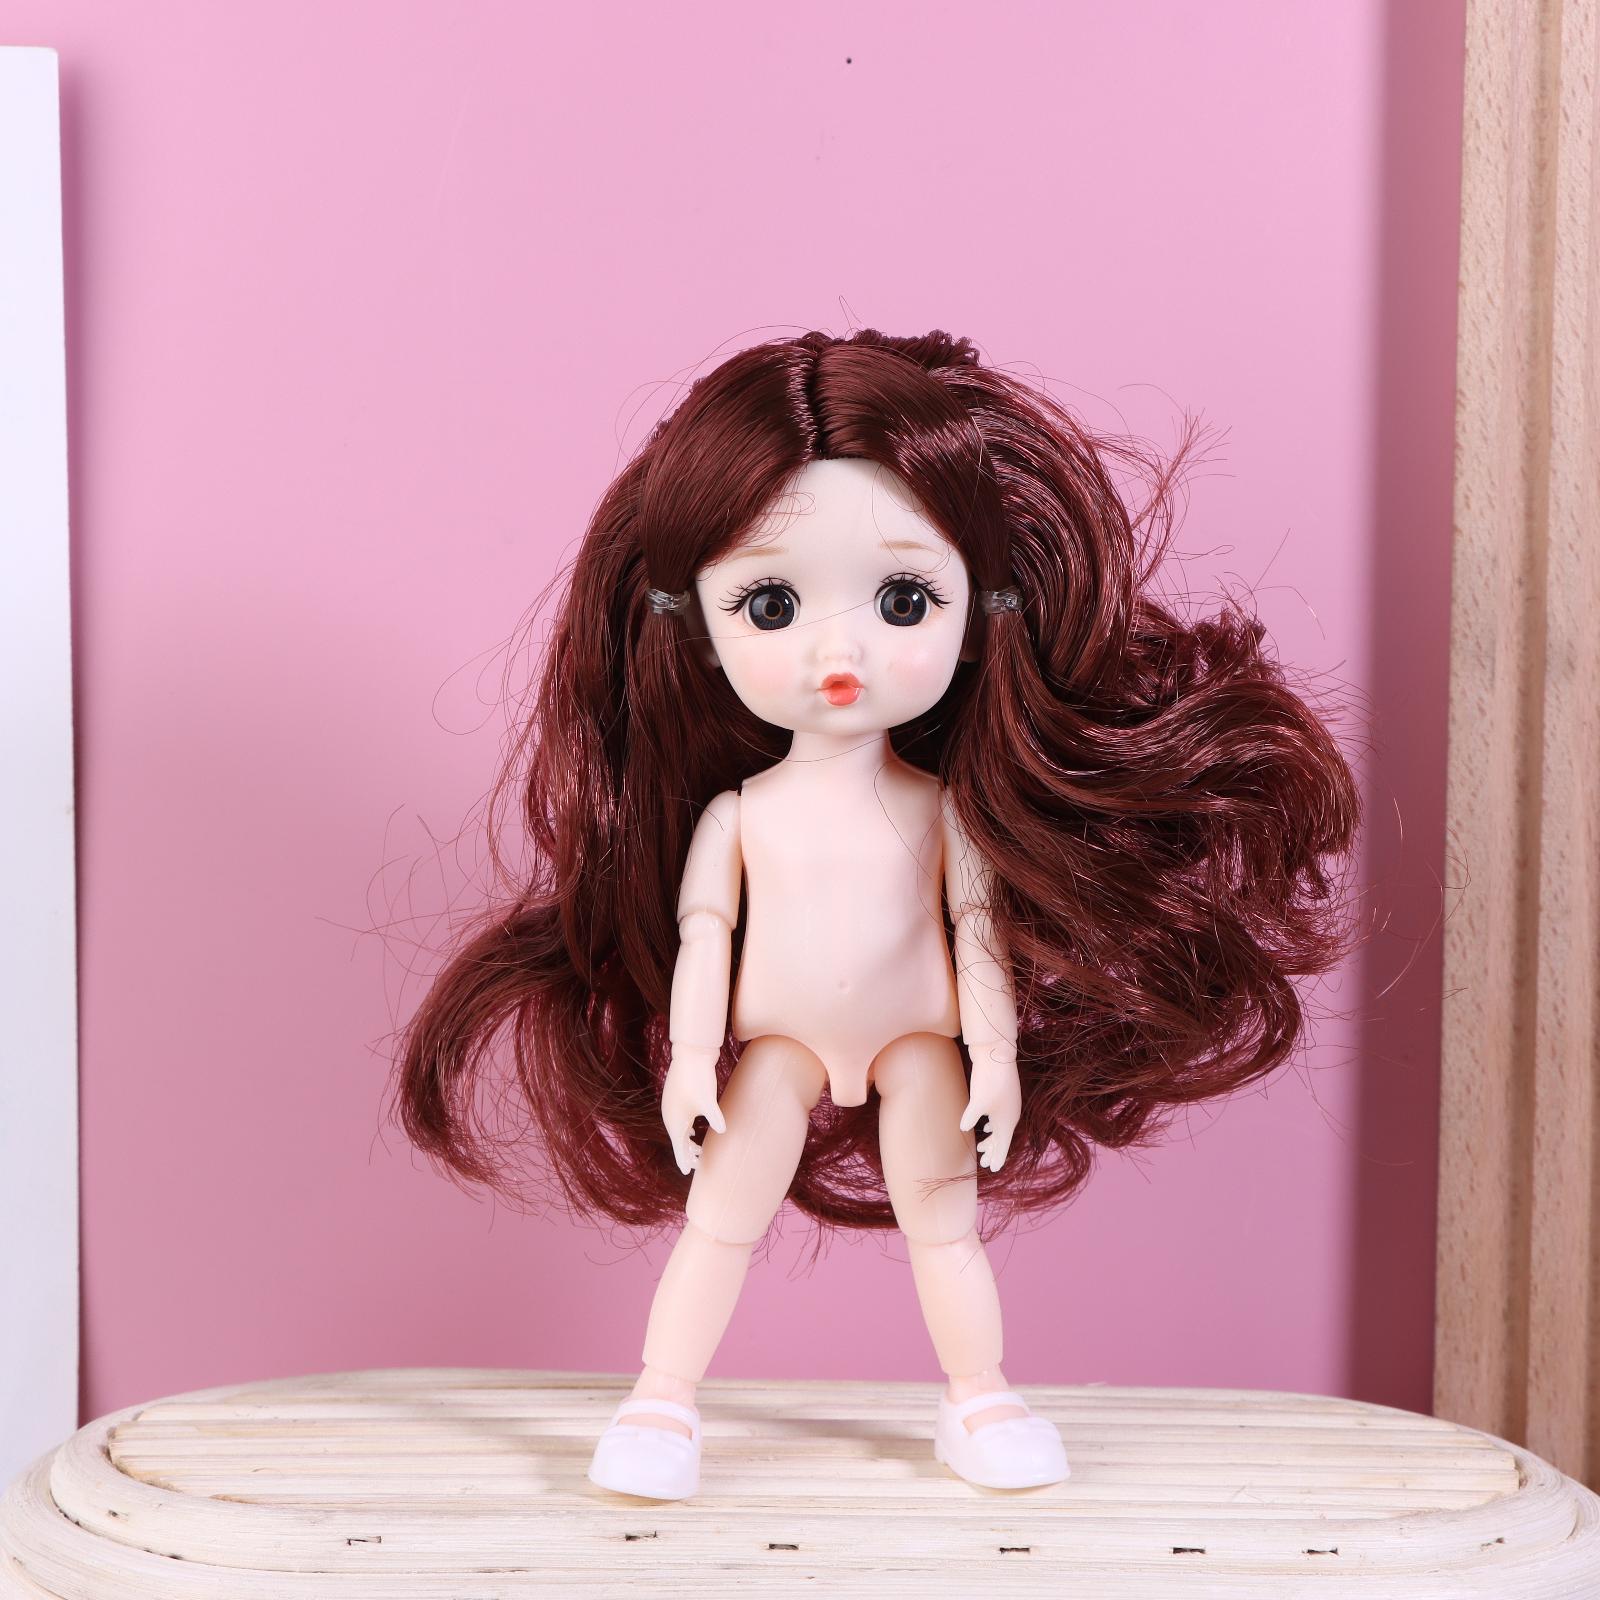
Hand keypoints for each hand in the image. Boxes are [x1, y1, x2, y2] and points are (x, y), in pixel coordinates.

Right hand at [661, 1045, 725, 1175]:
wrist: (691, 1053)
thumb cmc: (699, 1077)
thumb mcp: (708, 1100)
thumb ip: (715, 1117)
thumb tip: (723, 1130)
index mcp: (675, 1119)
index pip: (679, 1147)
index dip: (684, 1160)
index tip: (687, 1172)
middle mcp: (670, 1115)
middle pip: (677, 1140)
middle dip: (686, 1153)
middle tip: (698, 1164)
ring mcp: (672, 1105)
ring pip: (678, 1130)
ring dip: (686, 1142)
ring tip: (697, 1151)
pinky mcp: (676, 1097)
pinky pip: (678, 1120)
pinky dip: (685, 1130)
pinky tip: (692, 1131)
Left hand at [959, 1043, 1021, 1172]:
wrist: (996, 1052)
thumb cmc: (988, 1079)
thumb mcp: (977, 1101)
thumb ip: (970, 1116)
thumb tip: (963, 1127)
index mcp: (1007, 1120)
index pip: (1003, 1145)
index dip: (998, 1157)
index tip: (993, 1169)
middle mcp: (1011, 1114)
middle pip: (1002, 1138)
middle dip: (994, 1151)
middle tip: (984, 1162)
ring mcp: (1008, 1103)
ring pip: (1001, 1127)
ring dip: (992, 1138)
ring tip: (982, 1146)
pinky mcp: (1003, 1094)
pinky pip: (1000, 1116)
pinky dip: (993, 1124)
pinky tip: (986, 1124)